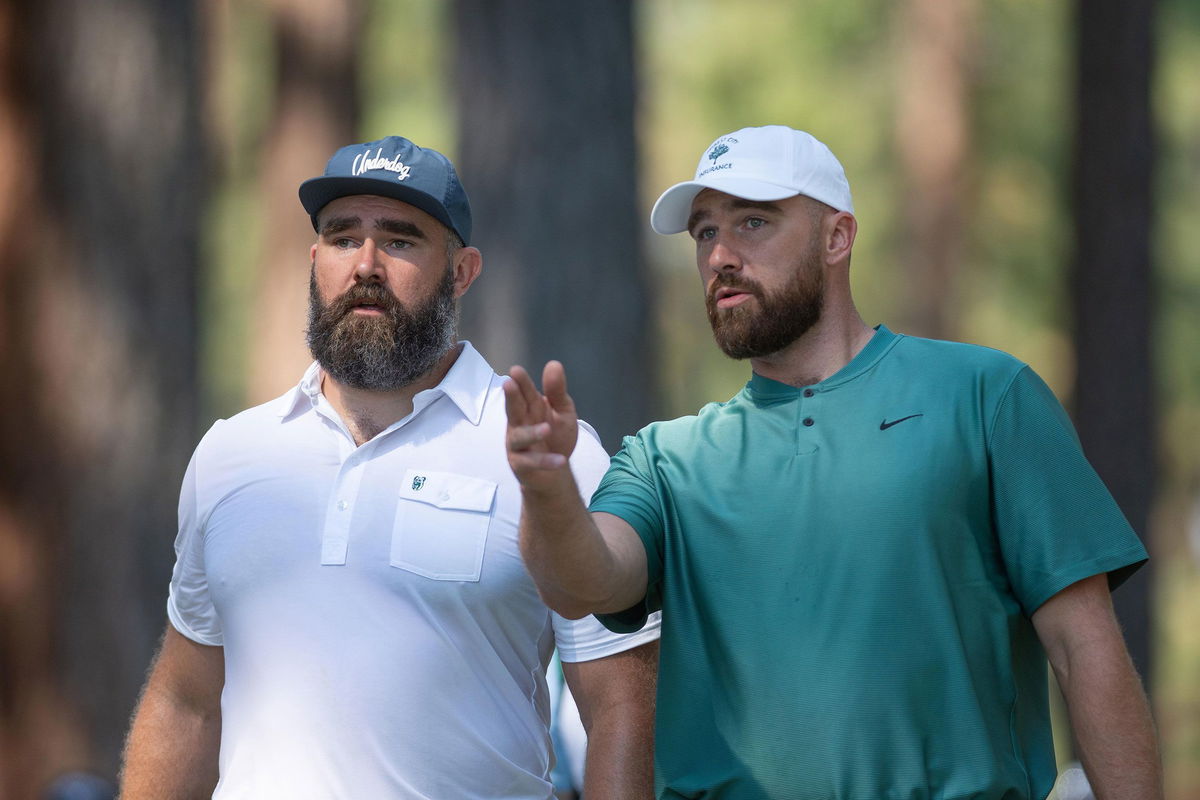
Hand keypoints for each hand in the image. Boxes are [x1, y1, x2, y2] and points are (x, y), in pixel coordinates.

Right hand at [504, 361, 578, 484]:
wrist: (556, 472)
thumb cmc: (556, 436)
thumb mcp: (563, 412)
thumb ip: (557, 391)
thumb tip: (554, 364)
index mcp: (530, 408)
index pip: (524, 392)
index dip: (521, 382)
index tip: (515, 371)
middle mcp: (519, 424)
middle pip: (513, 409)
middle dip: (511, 397)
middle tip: (508, 384)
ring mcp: (518, 445)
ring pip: (520, 437)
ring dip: (532, 433)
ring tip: (546, 429)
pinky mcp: (520, 465)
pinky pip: (530, 462)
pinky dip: (545, 461)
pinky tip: (560, 460)